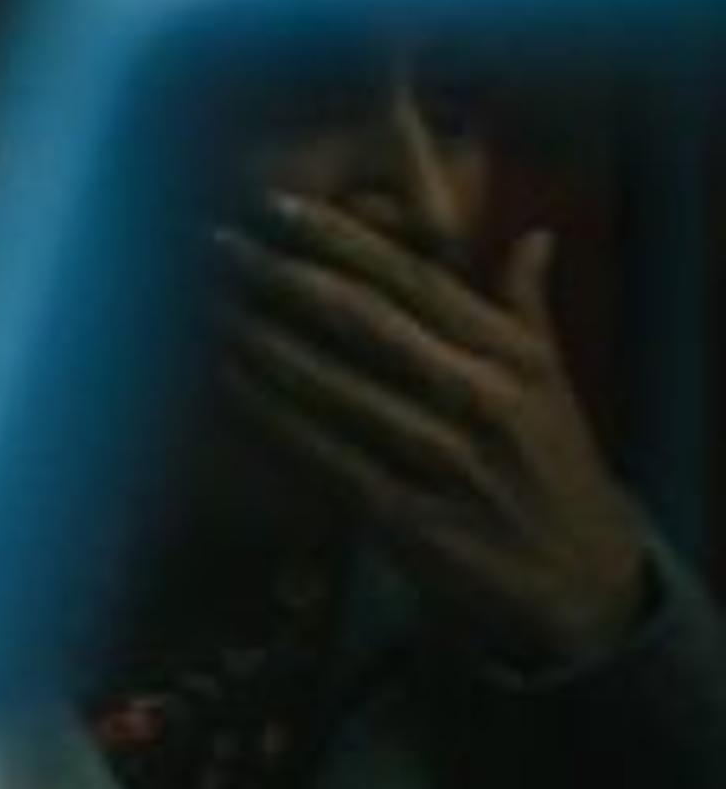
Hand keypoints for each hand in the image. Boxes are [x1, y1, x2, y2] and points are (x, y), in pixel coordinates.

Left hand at [214, 193, 648, 670]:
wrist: (578, 579)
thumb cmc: (554, 467)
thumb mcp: (555, 384)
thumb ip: (527, 308)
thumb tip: (531, 237)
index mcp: (515, 356)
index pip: (416, 280)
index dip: (340, 240)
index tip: (276, 209)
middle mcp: (482, 399)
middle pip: (369, 322)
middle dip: (287, 278)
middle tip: (222, 246)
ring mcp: (444, 460)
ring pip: (340, 387)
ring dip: (267, 342)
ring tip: (209, 304)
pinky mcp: (406, 518)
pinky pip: (325, 456)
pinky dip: (274, 417)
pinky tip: (229, 382)